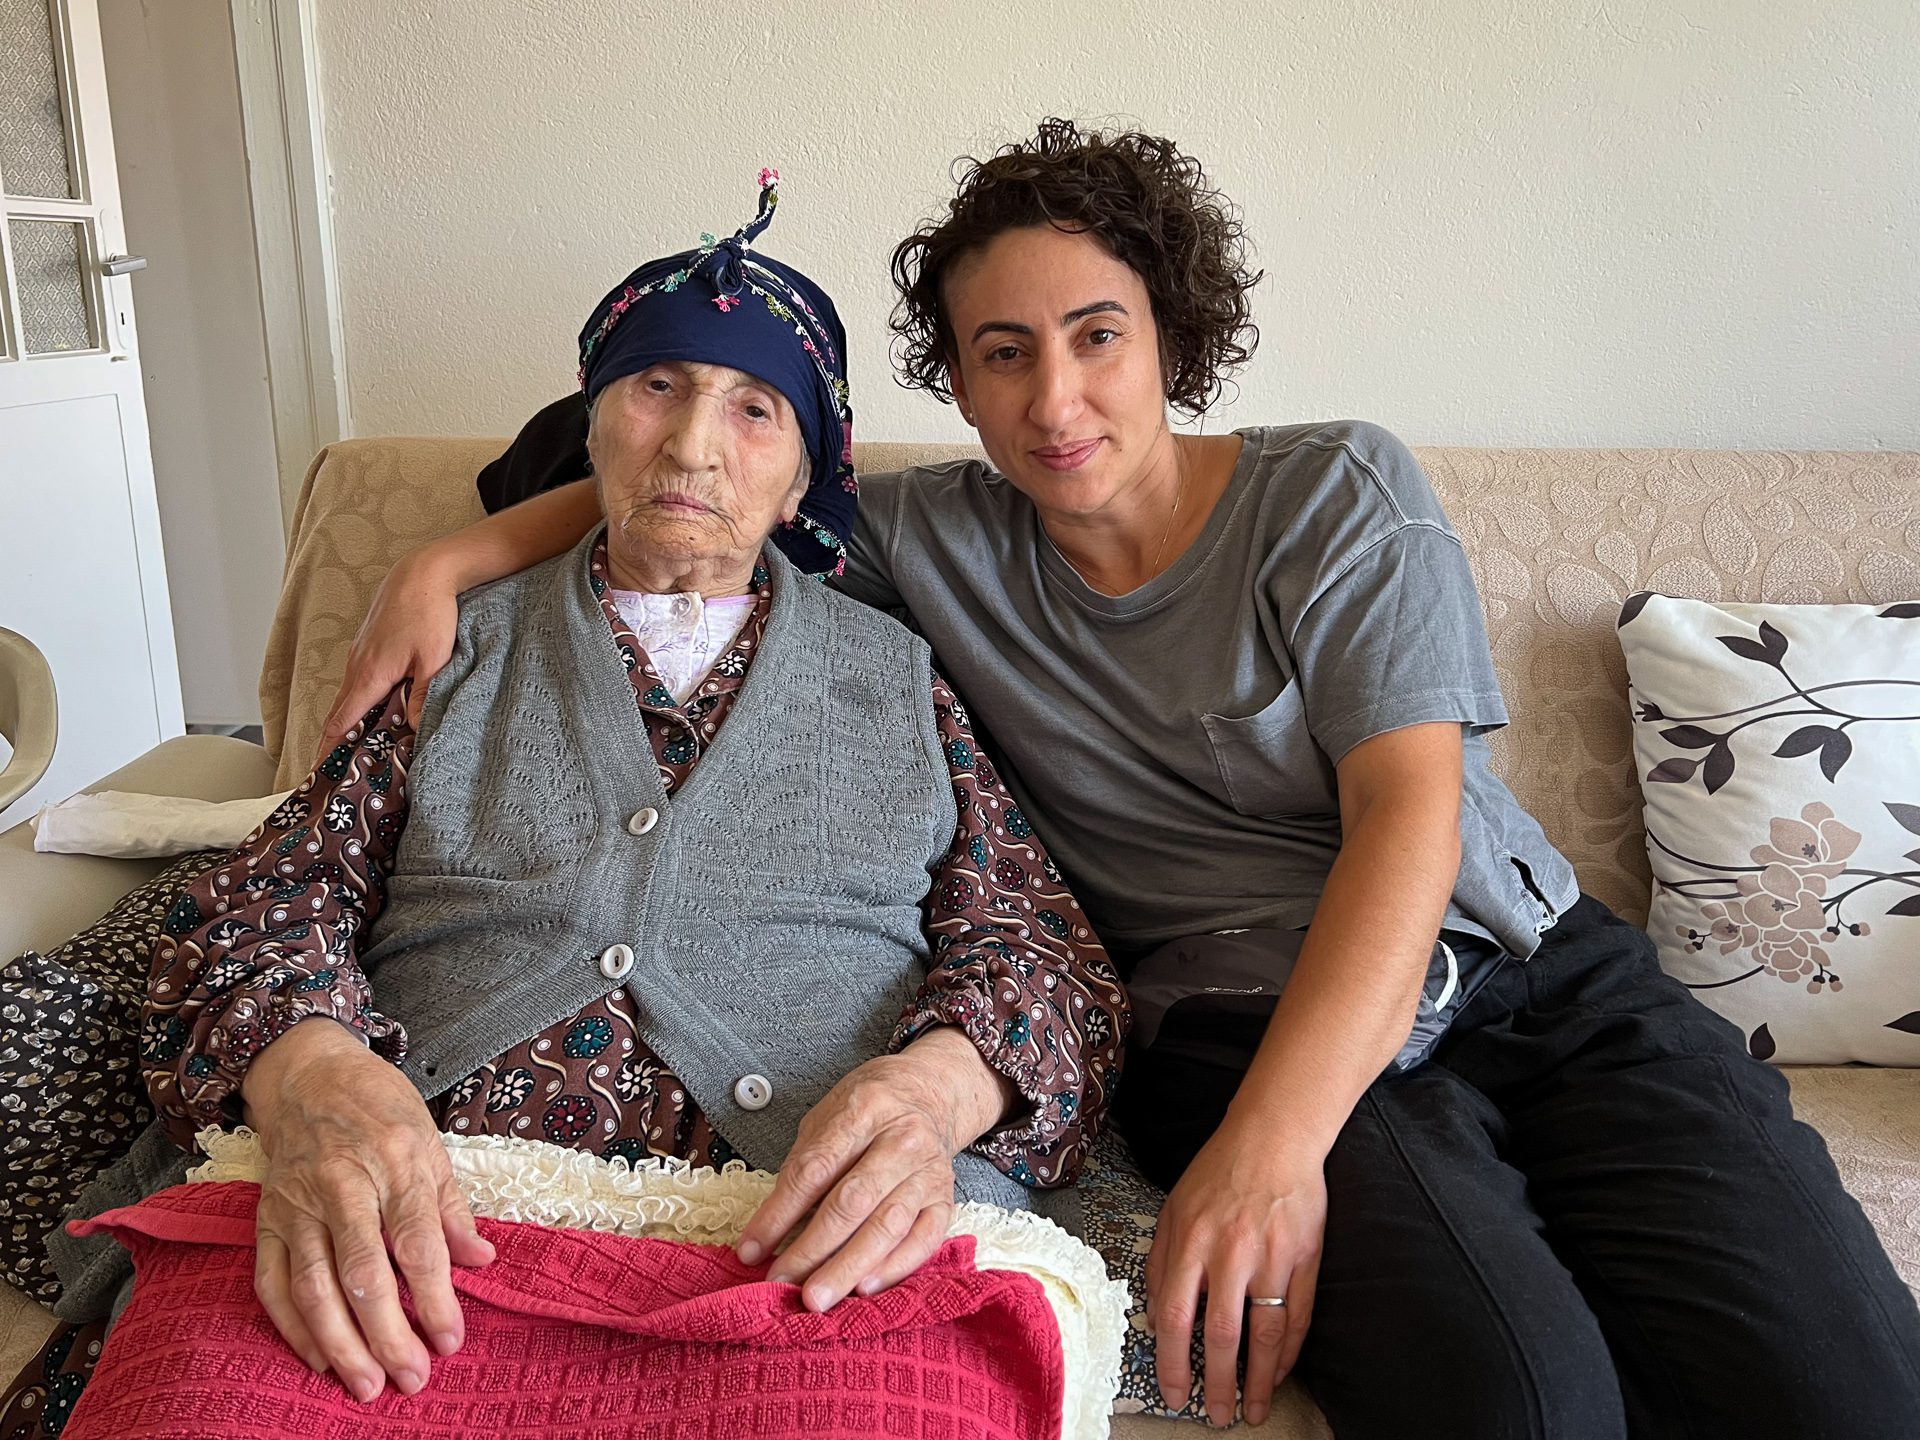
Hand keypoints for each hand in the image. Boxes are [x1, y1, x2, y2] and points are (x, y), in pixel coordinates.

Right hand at [240, 1018, 494, 1402]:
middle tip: (411, 1379)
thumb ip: (452, 1208)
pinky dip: (293, 1326)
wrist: (308, 1075)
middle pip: (363, 1273)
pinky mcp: (265, 1219)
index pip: (417, 1243)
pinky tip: (320, 1358)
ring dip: (340, 1344)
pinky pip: (273, 1282)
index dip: (434, 1298)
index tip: (450, 1340)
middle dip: (387, 1335)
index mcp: (396, 1163)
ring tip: (366, 1385)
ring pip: (313, 1286)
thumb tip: (482, 1259)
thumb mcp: (430, 1143)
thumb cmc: (379, 1108)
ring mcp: (297, 1204)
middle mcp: (343, 1185)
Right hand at [316, 545, 460, 759]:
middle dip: (335, 741)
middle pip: (340, 711)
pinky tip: (375, 706)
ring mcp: (361, 652)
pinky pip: (359, 678)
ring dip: (349, 719)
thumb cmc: (430, 614)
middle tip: (335, 769)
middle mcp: (357, 665)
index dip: (327, 749)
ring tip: (355, 745)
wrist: (424, 572)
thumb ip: (423, 698)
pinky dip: (360, 698)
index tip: (318, 772)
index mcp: (369, 675)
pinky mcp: (369, 643)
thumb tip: (414, 729)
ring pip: (351, 694)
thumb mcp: (434, 662)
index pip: (340, 721)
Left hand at [734, 1028, 1013, 1310]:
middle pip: (852, 1202)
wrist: (926, 1095)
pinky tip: (864, 1288)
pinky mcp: (945, 1200)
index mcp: (864, 1110)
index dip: (780, 1214)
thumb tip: (769, 1231)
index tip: (751, 1250)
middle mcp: (902, 1140)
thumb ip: (802, 1167)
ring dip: (847, 1267)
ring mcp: (928, 1172)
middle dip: (812, 1249)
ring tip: (816, 1297)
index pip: (815, 1169)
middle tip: (781, 1282)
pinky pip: (923, 1241)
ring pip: (887, 1226)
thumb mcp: (824, 1119)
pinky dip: (893, 1268)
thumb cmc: (864, 1111)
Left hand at [1146, 1118, 1327, 1427]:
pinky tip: (1281, 1371)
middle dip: (1216, 1384)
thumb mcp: (1174, 1209)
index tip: (1175, 1394)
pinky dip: (1290, 1351)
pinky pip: (1298, 1316)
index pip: (1174, 1316)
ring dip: (1258, 1381)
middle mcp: (1229, 1253)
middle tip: (1216, 1416)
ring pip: (1263, 1334)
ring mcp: (1270, 1256)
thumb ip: (1163, 1261)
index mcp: (1189, 1241)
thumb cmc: (1219, 1172)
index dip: (1173, 1362)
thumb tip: (1156, 1317)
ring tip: (1254, 1409)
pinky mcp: (1305, 1256)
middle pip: (1219, 1335)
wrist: (1273, 1135)